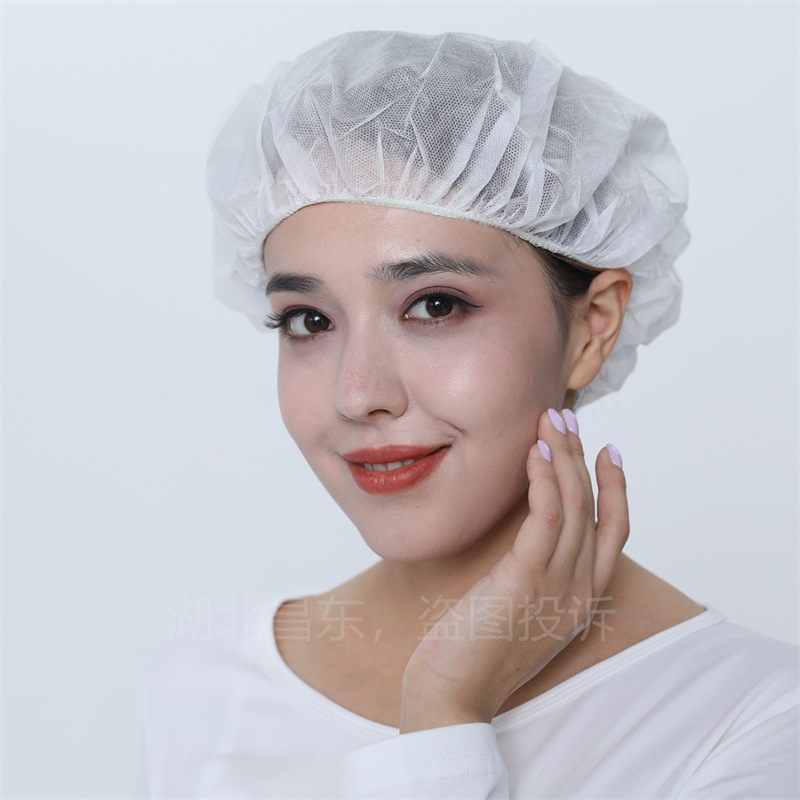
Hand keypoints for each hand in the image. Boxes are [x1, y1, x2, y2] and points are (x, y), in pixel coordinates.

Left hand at [399, 408, 628, 732]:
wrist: (451, 698)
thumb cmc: (474, 653)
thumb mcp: (516, 611)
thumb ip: (531, 575)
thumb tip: (525, 535)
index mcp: (580, 599)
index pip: (614, 532)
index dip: (616, 487)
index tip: (607, 450)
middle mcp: (578, 591)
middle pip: (593, 508)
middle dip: (582, 456)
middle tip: (567, 417)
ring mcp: (556, 588)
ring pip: (574, 505)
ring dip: (563, 455)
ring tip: (550, 418)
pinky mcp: (524, 582)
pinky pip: (545, 519)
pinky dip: (543, 480)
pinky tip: (533, 452)